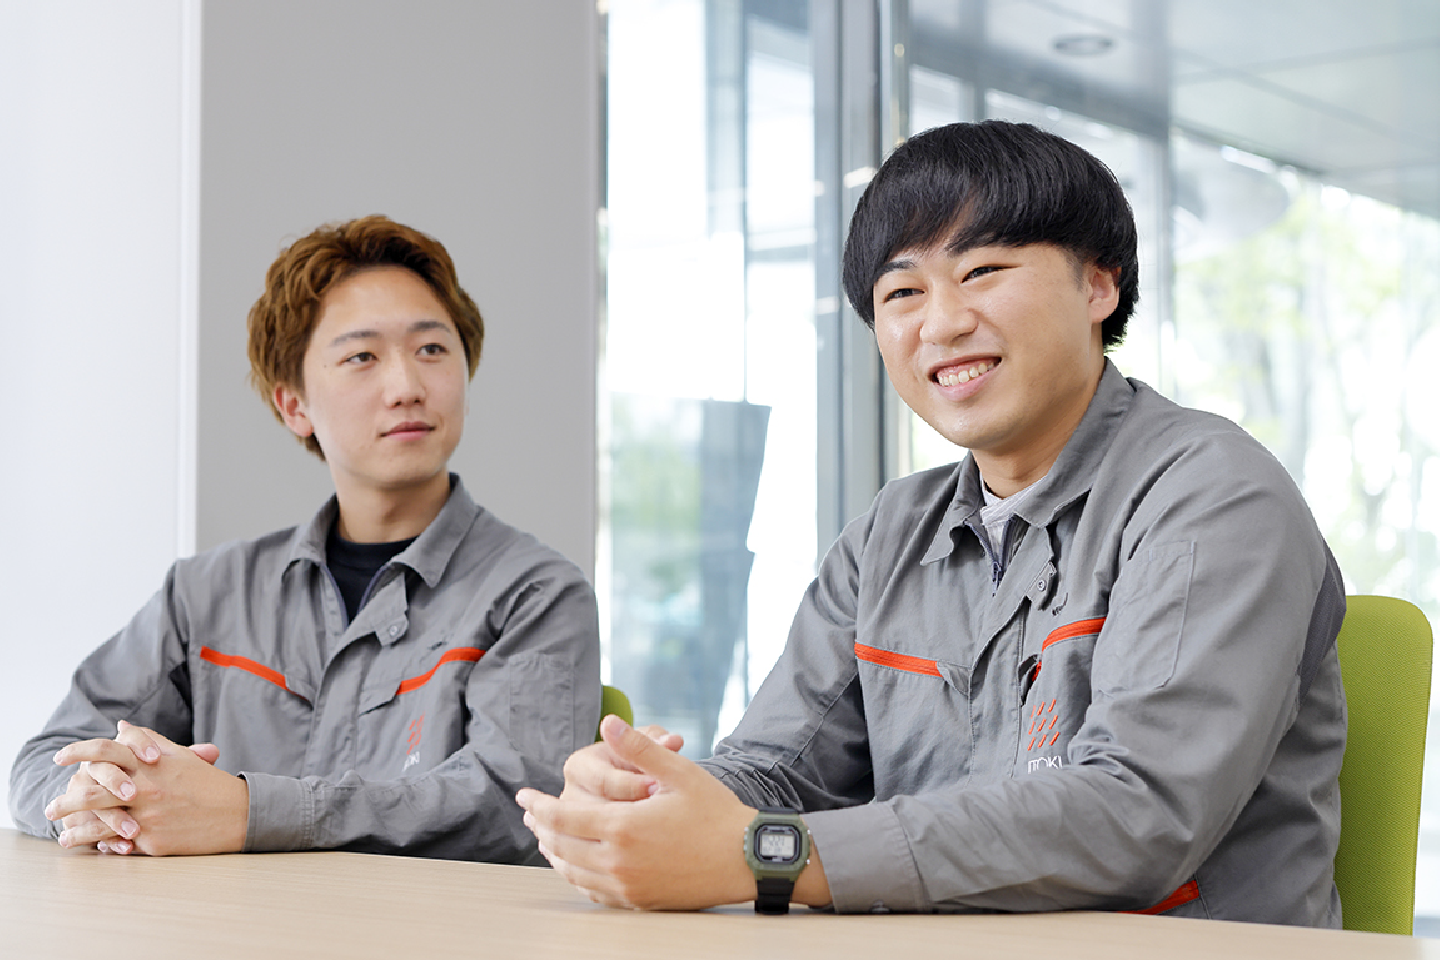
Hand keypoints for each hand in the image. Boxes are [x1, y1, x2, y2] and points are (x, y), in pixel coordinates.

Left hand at [49, 724, 245, 855]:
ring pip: (99, 823)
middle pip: (91, 790)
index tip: (61, 757)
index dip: (78, 751)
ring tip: (64, 835)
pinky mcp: (152, 840)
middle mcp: (146, 787)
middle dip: (66, 801)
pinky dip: (103, 846)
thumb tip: (120, 728)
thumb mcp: (179, 756)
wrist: (236, 813)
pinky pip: (119, 844)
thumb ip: (148, 740)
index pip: (105, 750)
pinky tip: (93, 848)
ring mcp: (148, 815)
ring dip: (76, 831)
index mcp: (151, 763)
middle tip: (52, 807)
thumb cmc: (207, 783)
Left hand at [517, 715, 759, 909]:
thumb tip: (608, 722)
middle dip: (540, 829)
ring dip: (555, 855)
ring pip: (575, 873)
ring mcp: (628, 886)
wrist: (747, 857)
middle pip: (562, 848)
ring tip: (545, 839)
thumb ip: (639, 748)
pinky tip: (577, 867)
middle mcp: (619, 862)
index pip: (563, 819)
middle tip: (529, 815)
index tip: (523, 796)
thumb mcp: (679, 772)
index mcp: (623, 827)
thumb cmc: (715, 812)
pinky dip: (577, 877)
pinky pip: (595, 892)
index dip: (538, 806)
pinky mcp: (639, 901)